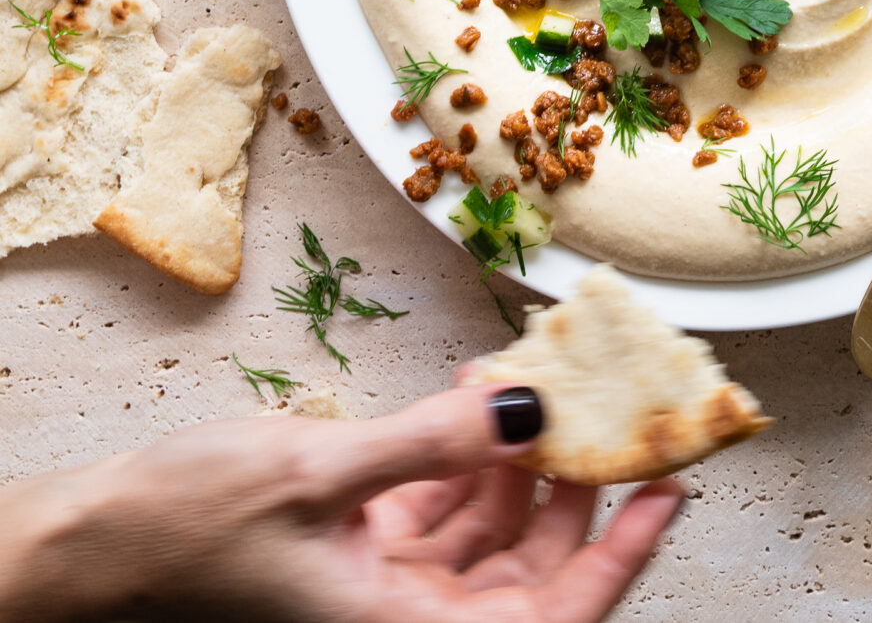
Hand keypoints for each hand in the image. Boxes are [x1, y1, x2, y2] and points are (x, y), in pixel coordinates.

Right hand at [0, 382, 683, 622]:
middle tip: (607, 411)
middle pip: (528, 570)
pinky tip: (476, 397)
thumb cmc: (183, 529)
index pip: (549, 616)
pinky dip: (464, 453)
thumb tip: (531, 411)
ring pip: (487, 532)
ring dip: (517, 460)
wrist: (85, 546)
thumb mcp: (318, 473)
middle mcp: (403, 618)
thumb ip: (434, 443)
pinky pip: (438, 504)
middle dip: (570, 490)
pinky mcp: (357, 546)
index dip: (619, 558)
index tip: (669, 493)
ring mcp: (381, 584)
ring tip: (537, 386)